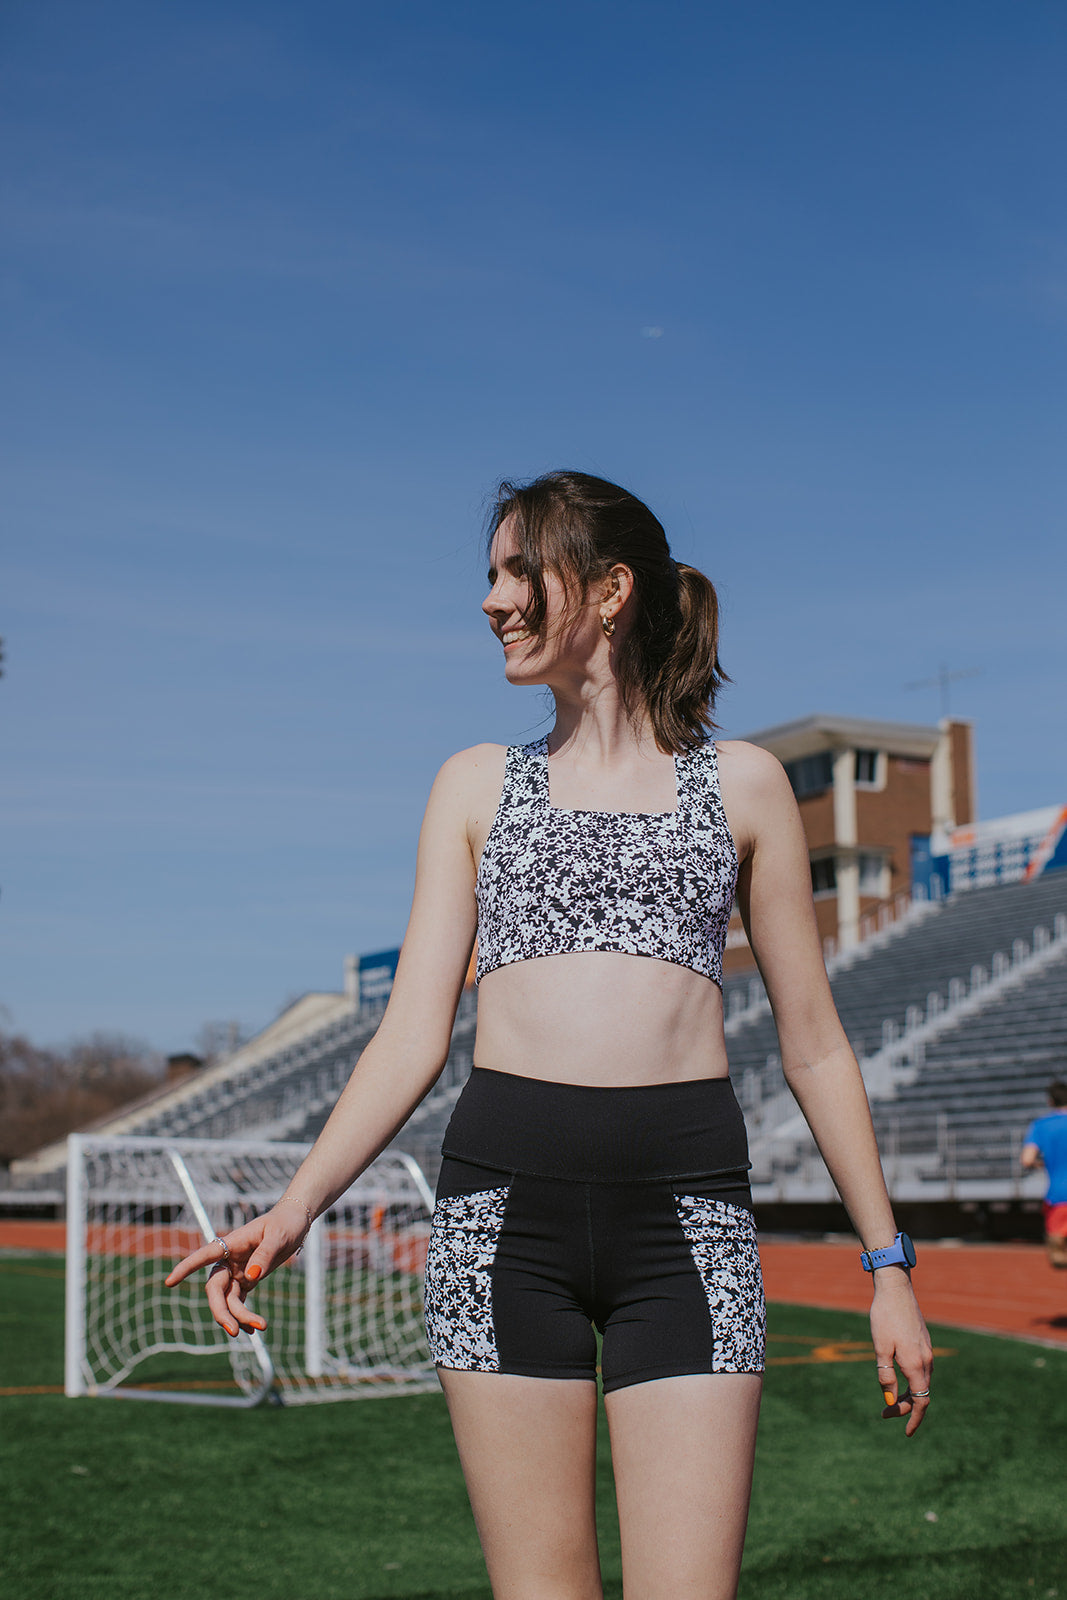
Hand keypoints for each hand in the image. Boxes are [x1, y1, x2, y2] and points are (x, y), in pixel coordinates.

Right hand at [163, 1197, 310, 1336]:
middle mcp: (229, 1260)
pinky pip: (239, 1302)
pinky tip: (253, 1328)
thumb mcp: (278, 1237)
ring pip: (228, 1300)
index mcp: (231, 1244)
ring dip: (239, 1316)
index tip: (169, 1282)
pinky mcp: (247, 1280)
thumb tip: (251, 1277)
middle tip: (233, 1330)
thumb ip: (264, 1255)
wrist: (295, 1222)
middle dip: (221, 1311)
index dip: (186, 1268)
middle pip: (215, 1289)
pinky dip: (244, 1316)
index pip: (204, 1255)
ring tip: (259, 1327)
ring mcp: (236, 1272)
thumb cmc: (285, 1224)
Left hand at [870, 1268, 932, 1436]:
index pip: (921, 1402)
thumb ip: (886, 1376)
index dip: (914, 1419)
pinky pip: (921, 1370)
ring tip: (890, 1398)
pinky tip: (899, 1377)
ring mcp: (927, 1350)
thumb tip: (890, 1400)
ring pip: (922, 1382)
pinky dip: (912, 1381)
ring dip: (909, 1394)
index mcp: (916, 1364)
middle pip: (921, 1394)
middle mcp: (926, 1360)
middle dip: (906, 1407)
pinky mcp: (923, 1342)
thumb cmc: (884, 1317)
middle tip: (884, 1412)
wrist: (895, 1288)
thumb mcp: (880, 1348)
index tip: (905, 1432)